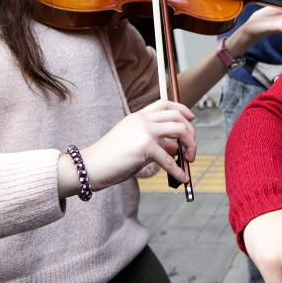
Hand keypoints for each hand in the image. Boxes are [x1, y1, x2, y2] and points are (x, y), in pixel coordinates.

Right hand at [66, 99, 196, 195]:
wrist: (89, 166)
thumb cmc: (110, 159)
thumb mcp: (135, 146)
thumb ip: (156, 144)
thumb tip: (176, 147)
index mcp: (138, 117)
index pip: (165, 104)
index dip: (182, 110)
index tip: (192, 119)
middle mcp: (142, 120)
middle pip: (178, 117)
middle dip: (191, 133)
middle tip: (191, 150)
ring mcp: (144, 131)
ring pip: (180, 130)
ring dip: (190, 145)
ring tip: (189, 160)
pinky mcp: (144, 147)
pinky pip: (169, 159)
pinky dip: (178, 170)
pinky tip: (182, 178)